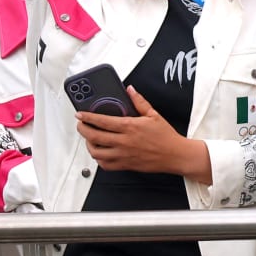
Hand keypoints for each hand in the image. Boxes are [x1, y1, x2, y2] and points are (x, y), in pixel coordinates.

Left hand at [76, 87, 207, 178]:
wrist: (174, 155)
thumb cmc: (165, 136)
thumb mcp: (154, 115)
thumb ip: (139, 101)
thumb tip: (130, 90)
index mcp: (130, 127)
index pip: (102, 121)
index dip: (88, 117)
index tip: (80, 114)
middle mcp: (124, 141)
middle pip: (94, 136)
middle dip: (83, 129)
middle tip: (81, 125)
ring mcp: (123, 155)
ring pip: (96, 152)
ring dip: (89, 144)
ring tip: (90, 138)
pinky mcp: (125, 165)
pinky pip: (105, 165)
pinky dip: (98, 158)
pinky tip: (100, 152)